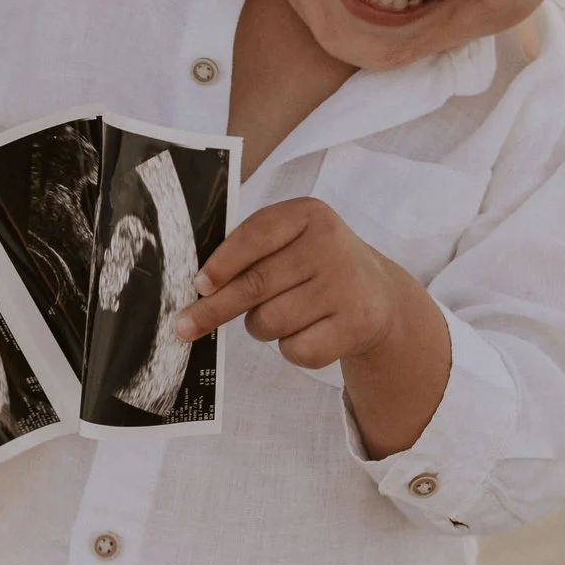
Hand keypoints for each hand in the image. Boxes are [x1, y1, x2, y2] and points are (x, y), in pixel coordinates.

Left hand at [176, 198, 452, 457]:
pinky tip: (309, 331)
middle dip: (215, 309)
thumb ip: (250, 253)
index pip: (256, 235)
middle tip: (186, 325)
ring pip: (270, 321)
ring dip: (261, 327)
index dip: (222, 263)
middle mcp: (331, 246)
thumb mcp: (290, 241)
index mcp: (309, 214)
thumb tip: (198, 290)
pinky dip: (291, 348)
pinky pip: (296, 350)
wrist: (378, 294)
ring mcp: (346, 286)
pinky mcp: (356, 325)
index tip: (198, 285)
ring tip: (283, 314)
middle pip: (255, 285)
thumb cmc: (314, 265)